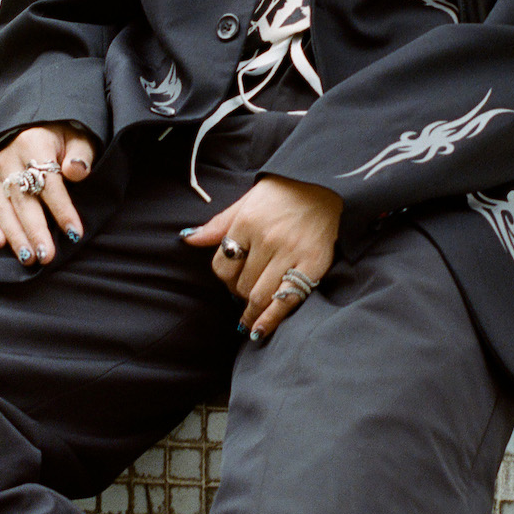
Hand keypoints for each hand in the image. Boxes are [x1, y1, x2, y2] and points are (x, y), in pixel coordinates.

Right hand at [0, 122, 96, 266]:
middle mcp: (9, 159)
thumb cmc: (61, 136)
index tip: (75, 232)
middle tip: (47, 256)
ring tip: (29, 258)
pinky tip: (0, 245)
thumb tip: (77, 171)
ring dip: (15, 235)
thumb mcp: (77, 136)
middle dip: (35, 230)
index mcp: (33, 143)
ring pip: (3, 208)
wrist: (33, 126)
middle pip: (23, 200)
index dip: (62, 209)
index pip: (49, 182)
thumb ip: (80, 154)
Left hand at [184, 175, 342, 342]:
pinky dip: (271, 319)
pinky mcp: (313, 264)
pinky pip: (287, 299)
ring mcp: (291, 253)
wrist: (326, 184)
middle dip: (238, 294)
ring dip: (251, 312)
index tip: (232, 279)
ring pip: (259, 295)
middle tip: (244, 295)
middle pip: (240, 284)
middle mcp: (267, 238)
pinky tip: (261, 330)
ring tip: (249, 321)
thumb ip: (219, 224)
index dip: (224, 277)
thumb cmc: (283, 194)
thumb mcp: (247, 201)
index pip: (222, 264)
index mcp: (247, 222)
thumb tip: (188, 238)